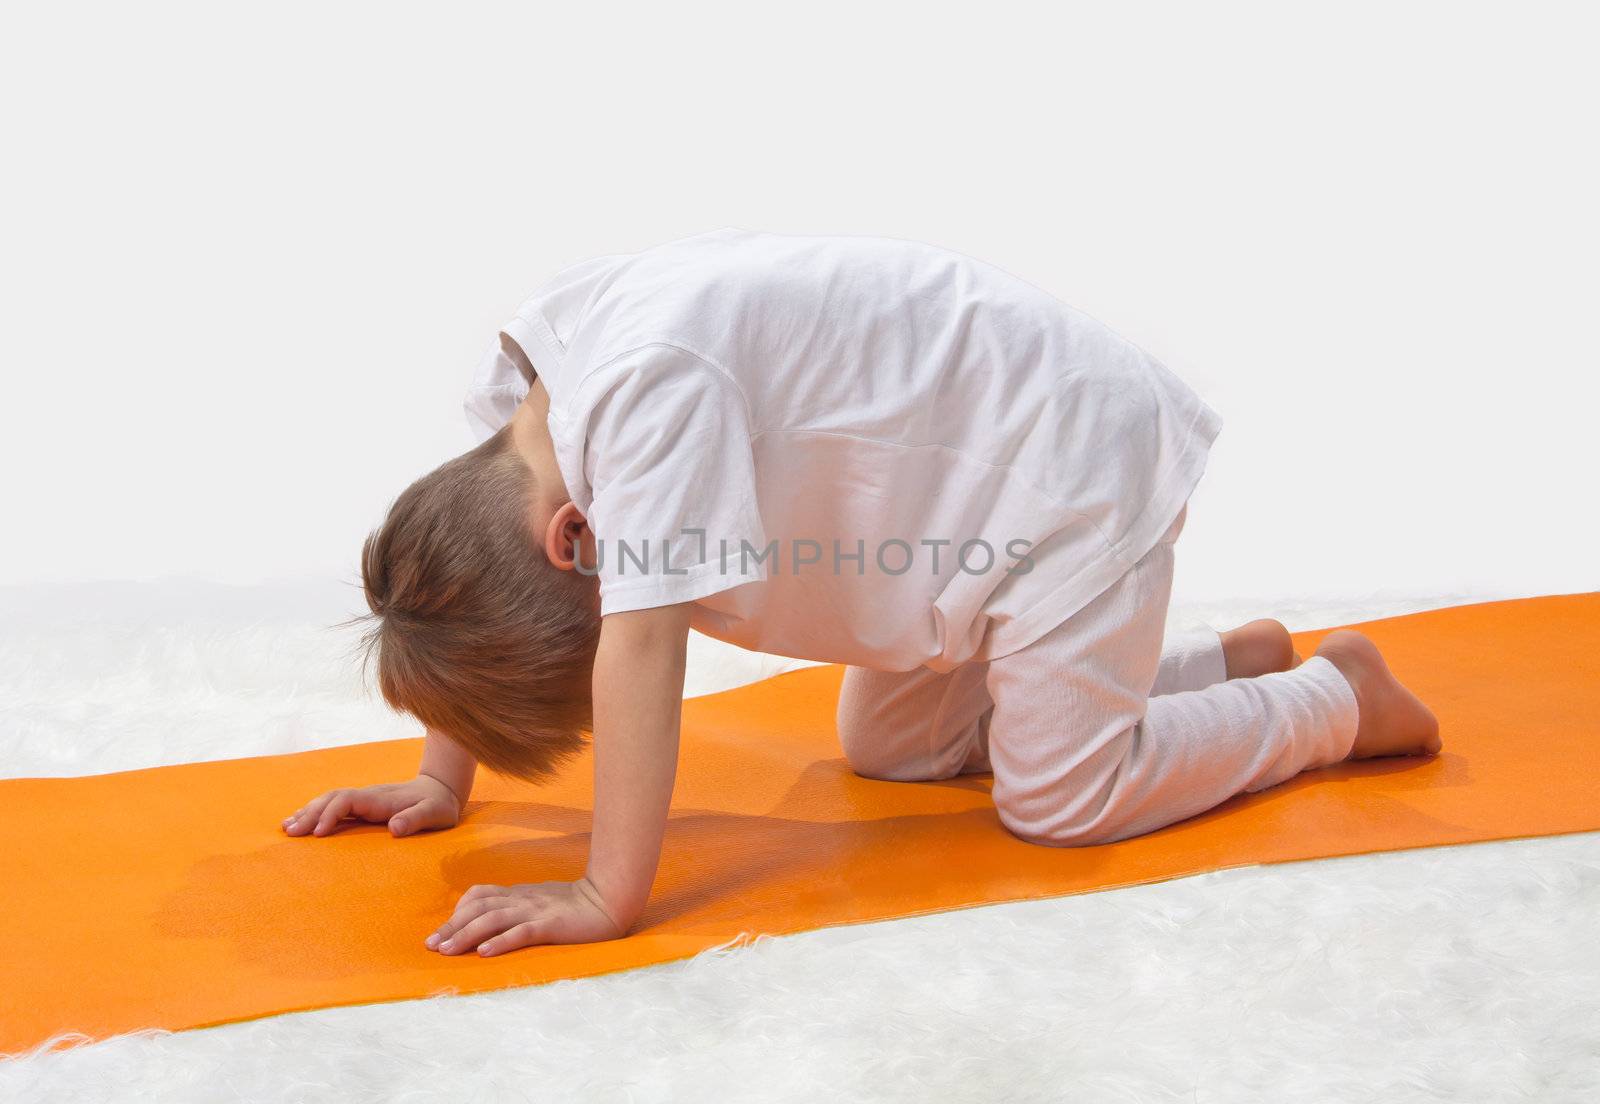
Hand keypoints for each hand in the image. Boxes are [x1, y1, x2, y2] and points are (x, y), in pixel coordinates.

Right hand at [282, 774, 461, 837]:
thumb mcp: (435, 813)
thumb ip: (416, 819)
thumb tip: (394, 828)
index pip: (347, 801)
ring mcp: (364, 799)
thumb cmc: (439, 805)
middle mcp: (368, 796)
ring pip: (329, 800)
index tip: (318, 833)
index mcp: (380, 798)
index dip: (331, 814)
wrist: (442, 788)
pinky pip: (334, 806)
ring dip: (308, 812)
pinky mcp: (363, 806)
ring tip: (287, 828)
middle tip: (290, 833)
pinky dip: (316, 813)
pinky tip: (301, 823)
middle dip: (310, 814)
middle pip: (332, 799)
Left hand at [426, 877, 625, 956]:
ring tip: (447, 950)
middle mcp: (521, 899)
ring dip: (466, 935)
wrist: (608, 899)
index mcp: (519, 894)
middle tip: (430, 946)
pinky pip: (521, 932)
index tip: (441, 933)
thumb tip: (491, 919)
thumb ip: (518, 906)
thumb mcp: (540, 900)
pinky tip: (484, 953)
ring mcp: (535, 911)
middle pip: (478, 908)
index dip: (457, 912)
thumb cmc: (575, 904)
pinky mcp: (550, 924)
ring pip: (492, 920)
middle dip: (451, 927)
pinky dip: (500, 942)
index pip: (479, 896)